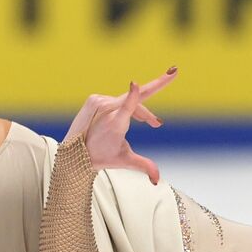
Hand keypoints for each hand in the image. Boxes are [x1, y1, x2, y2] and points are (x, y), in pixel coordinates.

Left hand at [64, 67, 177, 184]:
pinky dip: (129, 107)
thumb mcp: (126, 161)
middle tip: (174, 72)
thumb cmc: (102, 157)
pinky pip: (118, 100)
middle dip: (157, 84)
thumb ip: (144, 166)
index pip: (126, 108)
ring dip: (143, 113)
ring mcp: (99, 102)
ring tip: (154, 124)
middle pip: (137, 97)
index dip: (132, 96)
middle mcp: (106, 111)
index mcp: (115, 123)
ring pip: (129, 102)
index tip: (135, 84)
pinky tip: (135, 119)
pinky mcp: (94, 98)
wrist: (77, 153)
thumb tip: (157, 180)